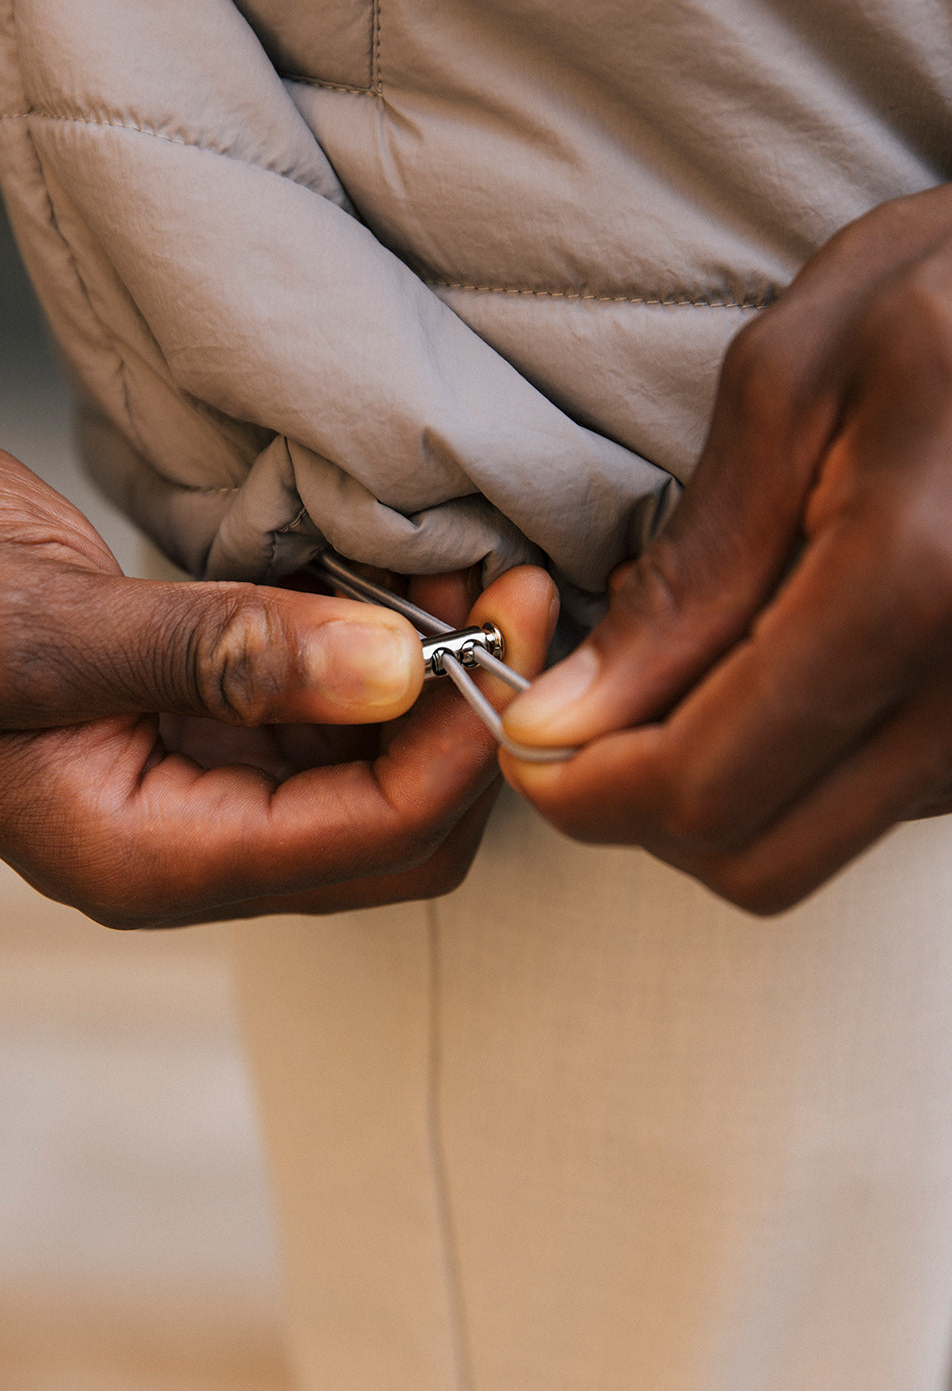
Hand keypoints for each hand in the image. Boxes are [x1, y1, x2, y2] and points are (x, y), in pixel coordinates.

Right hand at [0, 452, 554, 925]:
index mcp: (155, 858)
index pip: (371, 837)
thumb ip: (221, 654)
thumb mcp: (54, 632)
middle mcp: (198, 841)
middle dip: (469, 720)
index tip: (516, 624)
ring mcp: (211, 787)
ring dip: (439, 678)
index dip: (462, 741)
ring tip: (468, 568)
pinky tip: (407, 577)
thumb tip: (395, 671)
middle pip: (399, 827)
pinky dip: (386, 653)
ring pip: (379, 765)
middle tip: (515, 594)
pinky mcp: (216, 725)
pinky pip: (338, 712)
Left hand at [502, 184, 951, 911]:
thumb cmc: (948, 298)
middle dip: (638, 806)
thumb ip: (686, 572)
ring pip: (809, 845)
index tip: (530, 740)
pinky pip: (865, 803)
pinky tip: (768, 661)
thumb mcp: (788, 387)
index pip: (708, 782)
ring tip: (689, 653)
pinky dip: (786, 762)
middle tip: (582, 712)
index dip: (584, 788)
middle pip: (756, 856)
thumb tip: (575, 713)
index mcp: (914, 583)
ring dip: (713, 783)